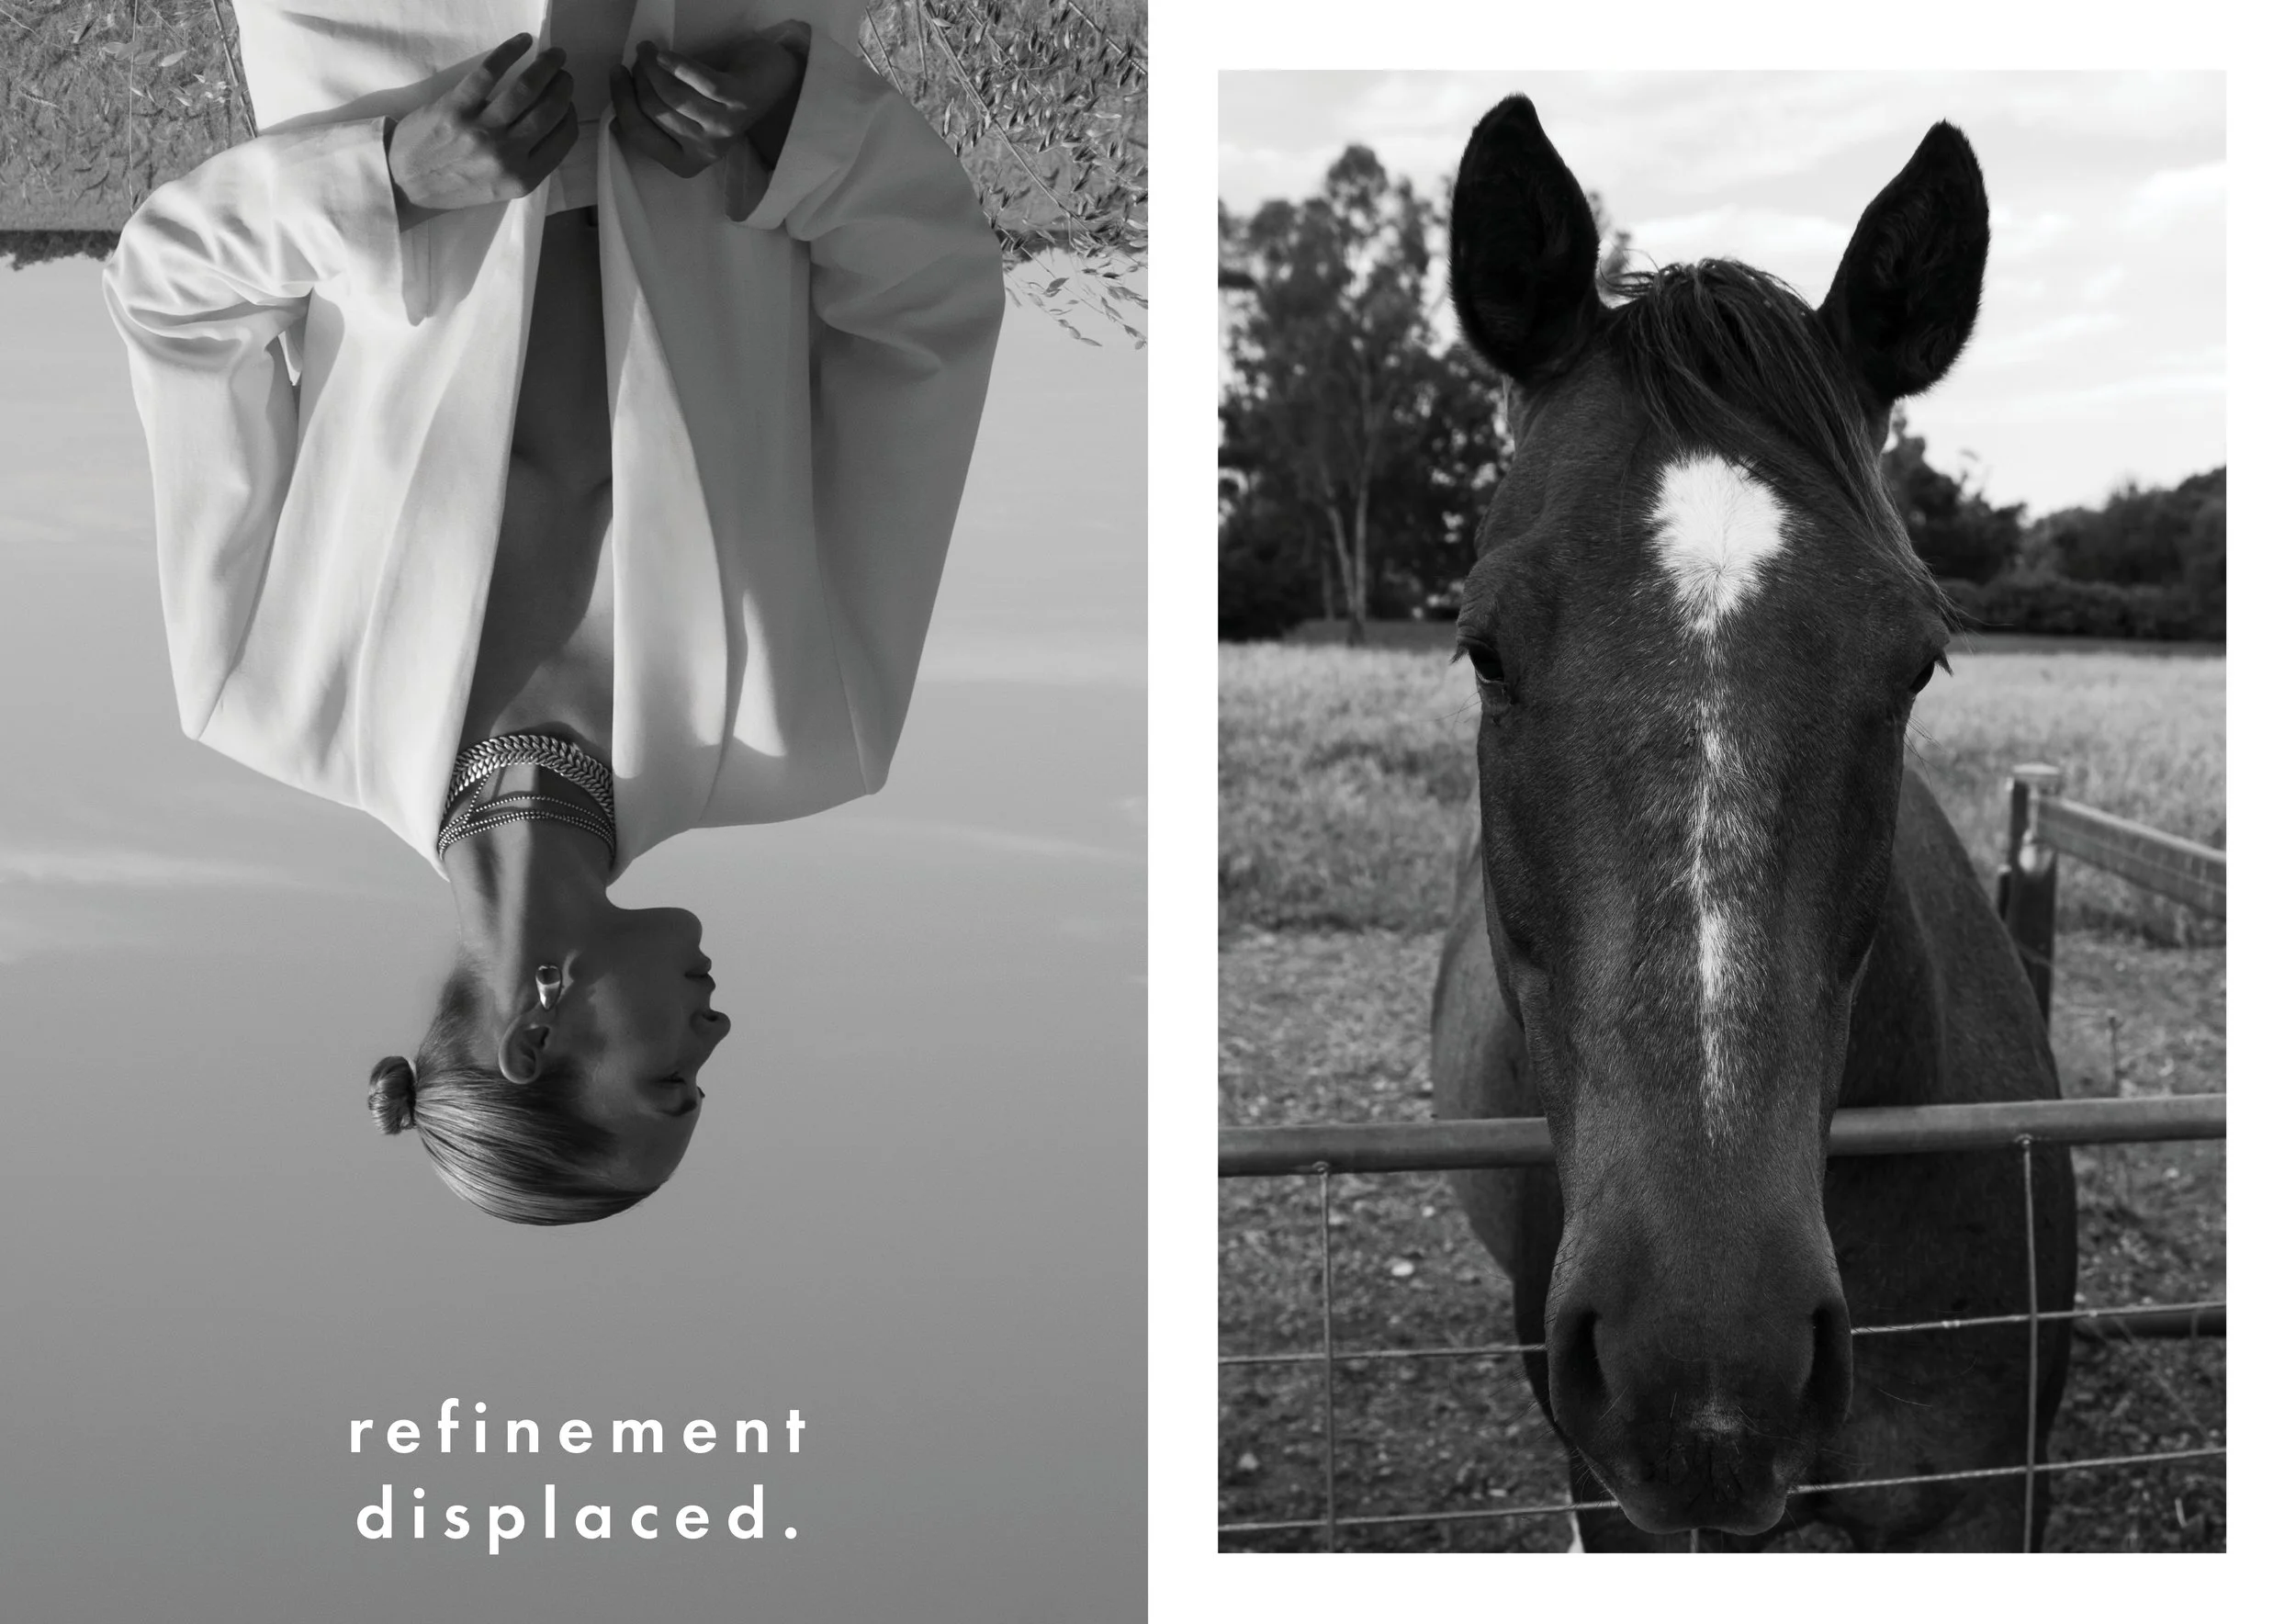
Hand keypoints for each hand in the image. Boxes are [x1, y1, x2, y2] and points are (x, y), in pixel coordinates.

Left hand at [384, 34, 578, 226]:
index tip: (567, 102)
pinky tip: (524, 43)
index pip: (562, 138)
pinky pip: (488, 73)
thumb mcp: (500, 190)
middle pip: (549, 111)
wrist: (404, 181)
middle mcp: (506, 155)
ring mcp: (480, 130)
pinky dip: (510, 52)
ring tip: (553, 55)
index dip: (570, 115)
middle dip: (563, 86)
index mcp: (522, 178)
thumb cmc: (453, 187)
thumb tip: (549, 124)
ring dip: (546, 66)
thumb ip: (527, 163)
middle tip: (563, 73)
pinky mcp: (455, 107)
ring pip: (525, 89)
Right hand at [609, 23, 809, 179]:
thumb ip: (657, 113)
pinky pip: (696, 80)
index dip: (622, 101)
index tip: (616, 73)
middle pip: (652, 111)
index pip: (639, 134)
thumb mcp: (685, 115)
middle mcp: (705, 151)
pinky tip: (664, 53)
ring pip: (670, 96)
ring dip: (651, 67)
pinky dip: (675, 63)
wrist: (768, 79)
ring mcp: (723, 128)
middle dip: (637, 80)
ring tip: (647, 50)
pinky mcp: (737, 102)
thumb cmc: (719, 97)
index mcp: (686, 161)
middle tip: (637, 59)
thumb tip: (622, 93)